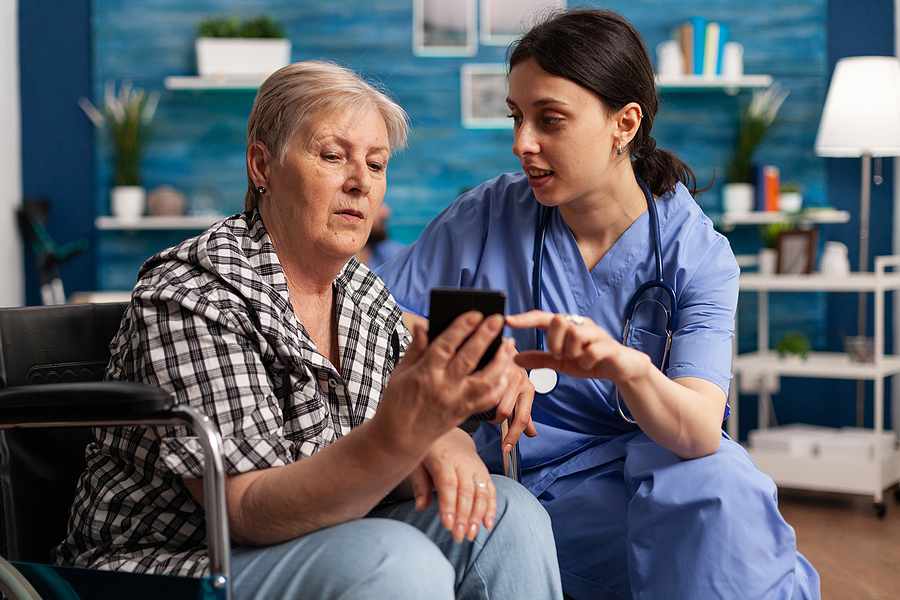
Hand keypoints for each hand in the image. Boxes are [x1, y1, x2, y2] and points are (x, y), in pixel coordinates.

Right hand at [377, 311, 516, 452]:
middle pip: (469, 359)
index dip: (460, 329)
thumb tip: (423, 324)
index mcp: (424, 375)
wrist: (401, 438)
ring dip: (500, 361)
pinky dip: (501, 384)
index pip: (445, 347)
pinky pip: (489, 399)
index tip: (474, 314)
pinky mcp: (466, 413)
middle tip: (498, 319)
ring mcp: (457, 402)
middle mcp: (444, 388)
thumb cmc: (398, 402)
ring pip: (486, 380)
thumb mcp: (400, 372)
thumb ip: (416, 348)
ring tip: (508, 344)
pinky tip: (506, 370)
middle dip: (485, 337)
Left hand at [410, 428, 495, 541]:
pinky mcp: (484, 473)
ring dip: (478, 516)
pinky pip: (491, 492)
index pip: (448, 484)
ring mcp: (476, 468)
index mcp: (443, 458)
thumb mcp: (418, 462)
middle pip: (466, 492)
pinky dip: (491, 509)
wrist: (450, 434)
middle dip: (463, 517)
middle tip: (458, 536)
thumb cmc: (431, 450)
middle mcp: (463, 463)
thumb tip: (421, 506)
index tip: (448, 524)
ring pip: (481, 493)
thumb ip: (420, 484)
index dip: (449, 506)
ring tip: (471, 535)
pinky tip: (487, 525)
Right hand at [488, 349, 536, 452]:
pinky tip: (476, 390)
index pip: (522, 419)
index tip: (505, 448)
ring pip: (491, 400)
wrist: (502, 343)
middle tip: (489, 415)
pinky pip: (484, 386)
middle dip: (494, 419)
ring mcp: (506, 372)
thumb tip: (531, 434)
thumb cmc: (510, 368)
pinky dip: (478, 392)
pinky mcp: (494, 363)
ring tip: (483, 401)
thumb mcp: (521, 391)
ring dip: (485, 406)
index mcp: (528, 389)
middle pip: (503, 412)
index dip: (513, 436)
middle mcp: (520, 381)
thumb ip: (524, 412)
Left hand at [505, 310, 646, 384]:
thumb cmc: (588, 361)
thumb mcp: (560, 362)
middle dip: (555, 342)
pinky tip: (589, 365)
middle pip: (558, 321)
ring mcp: (595, 333)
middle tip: (562, 355)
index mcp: (567, 326)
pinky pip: (591, 351)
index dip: (525, 319)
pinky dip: (586, 362)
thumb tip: (515, 357)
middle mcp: (580, 324)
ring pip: (574, 334)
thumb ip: (540, 359)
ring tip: (578, 360)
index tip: (507, 320)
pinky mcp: (608, 345)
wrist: (620, 369)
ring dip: (571, 352)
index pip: (542, 317)